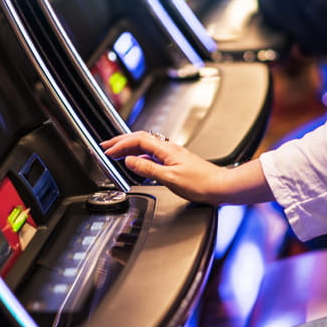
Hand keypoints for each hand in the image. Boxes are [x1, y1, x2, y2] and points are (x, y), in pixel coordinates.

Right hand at [100, 131, 228, 204]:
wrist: (221, 187)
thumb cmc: (201, 184)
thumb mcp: (170, 179)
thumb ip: (148, 169)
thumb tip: (130, 161)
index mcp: (167, 150)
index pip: (138, 140)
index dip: (121, 144)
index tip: (108, 150)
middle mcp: (169, 149)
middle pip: (140, 139)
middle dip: (121, 141)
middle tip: (106, 146)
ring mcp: (172, 154)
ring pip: (146, 146)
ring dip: (129, 148)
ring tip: (117, 153)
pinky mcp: (175, 162)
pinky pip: (152, 155)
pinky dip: (140, 157)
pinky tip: (137, 164)